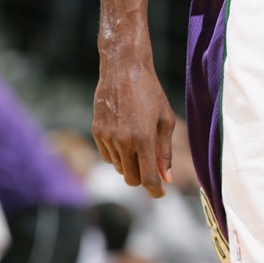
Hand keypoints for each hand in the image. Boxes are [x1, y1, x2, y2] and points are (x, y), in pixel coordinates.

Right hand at [92, 58, 175, 198]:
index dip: (155, 191)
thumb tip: (167, 177)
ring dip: (130, 165)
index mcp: (143, 138)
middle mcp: (123, 141)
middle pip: (131, 178)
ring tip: (140, 144)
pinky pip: (107, 156)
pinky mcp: (97, 131)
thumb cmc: (150, 91)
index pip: (148, 178)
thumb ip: (165, 151)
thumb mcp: (166, 119)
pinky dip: (117, 156)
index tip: (161, 194)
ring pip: (119, 168)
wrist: (124, 68)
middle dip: (143, 179)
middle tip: (152, 169)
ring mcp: (107, 137)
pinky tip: (125, 139)